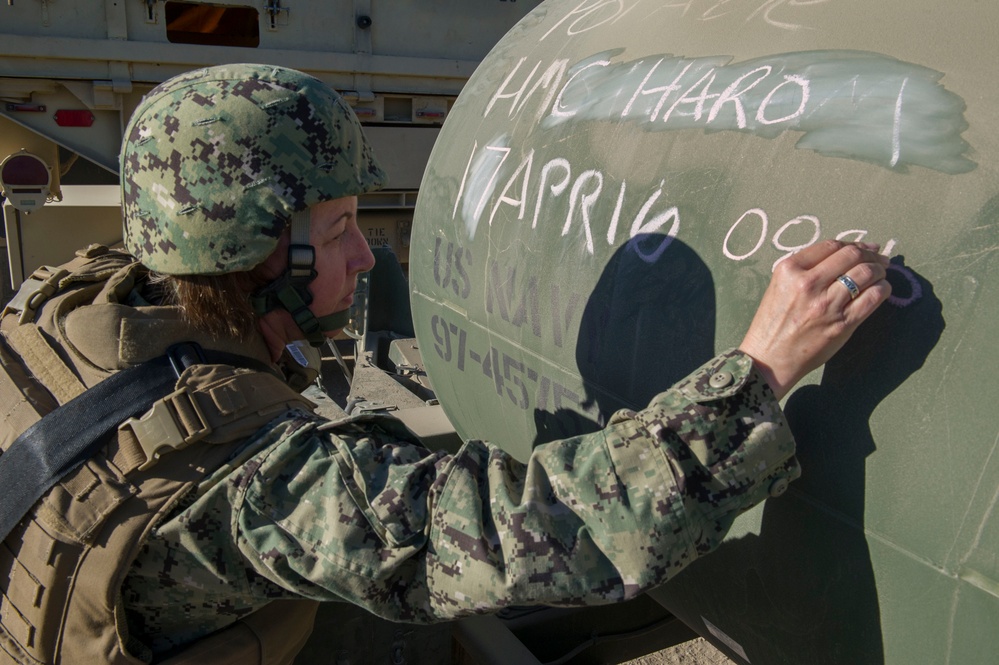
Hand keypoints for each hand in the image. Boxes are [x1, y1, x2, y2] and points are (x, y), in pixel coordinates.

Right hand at [738, 240, 891, 399]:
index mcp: (789, 270)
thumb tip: (843, 257)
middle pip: (851, 255)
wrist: (769, 358)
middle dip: (870, 254)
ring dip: (879, 270)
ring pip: (866, 273)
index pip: (831, 245)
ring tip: (881, 273)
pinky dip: (883, 289)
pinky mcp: (842, 323)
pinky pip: (873, 297)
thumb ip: (805, 270)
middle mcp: (808, 283)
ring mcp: (827, 304)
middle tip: (879, 259)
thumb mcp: (779, 287)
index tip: (864, 247)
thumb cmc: (773, 323)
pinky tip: (882, 289)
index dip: (853, 243)